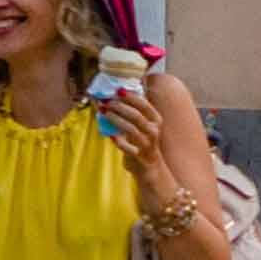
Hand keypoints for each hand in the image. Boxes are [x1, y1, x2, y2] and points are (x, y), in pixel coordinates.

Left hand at [97, 82, 174, 196]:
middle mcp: (154, 131)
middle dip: (119, 107)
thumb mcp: (144, 126)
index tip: (117, 91)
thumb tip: (115, 97)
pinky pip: (126, 147)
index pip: (144, 104)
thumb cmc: (143, 142)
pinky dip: (117, 140)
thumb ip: (134, 113)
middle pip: (136, 115)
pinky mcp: (139, 156)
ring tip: (104, 112)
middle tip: (106, 102)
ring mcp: (147, 144)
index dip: (130, 97)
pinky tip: (109, 134)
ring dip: (115, 119)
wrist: (150, 168)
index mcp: (156, 120)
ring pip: (130, 129)